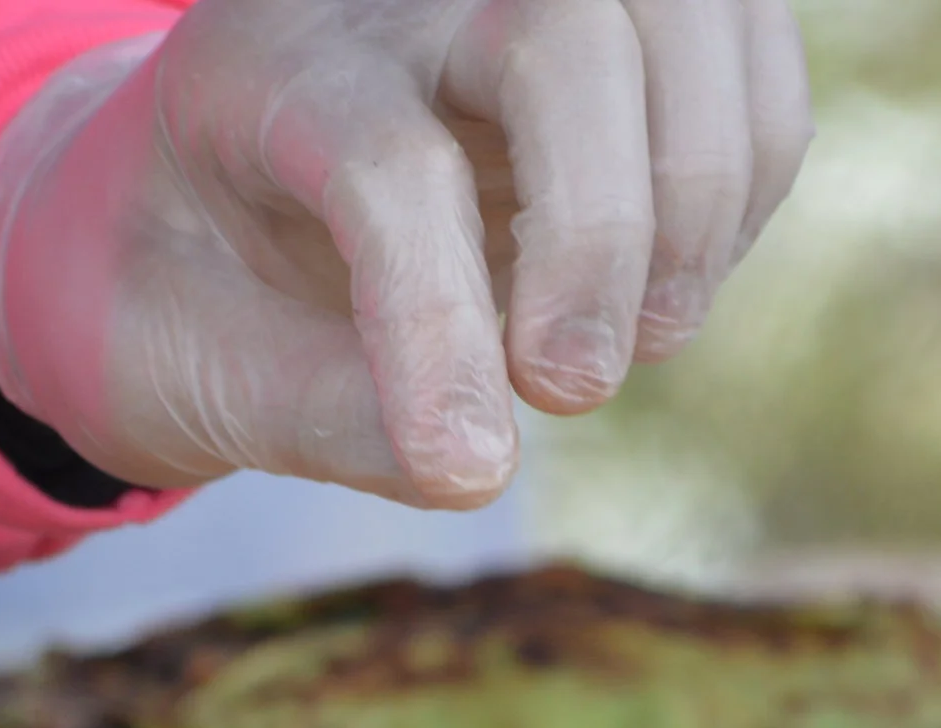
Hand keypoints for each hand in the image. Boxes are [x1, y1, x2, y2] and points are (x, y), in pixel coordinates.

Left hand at [0, 0, 811, 508]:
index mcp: (262, 62)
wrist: (196, 208)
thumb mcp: (196, 372)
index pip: (387, 161)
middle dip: (602, 228)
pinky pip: (749, 58)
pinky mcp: (628, 23)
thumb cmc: (190, 298)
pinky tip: (669, 286)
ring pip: (684, 17)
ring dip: (701, 196)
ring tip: (648, 344)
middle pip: (564, 29)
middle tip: (576, 391)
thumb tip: (475, 465)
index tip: (465, 470)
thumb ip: (323, 414)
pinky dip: (746, 178)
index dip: (440, 327)